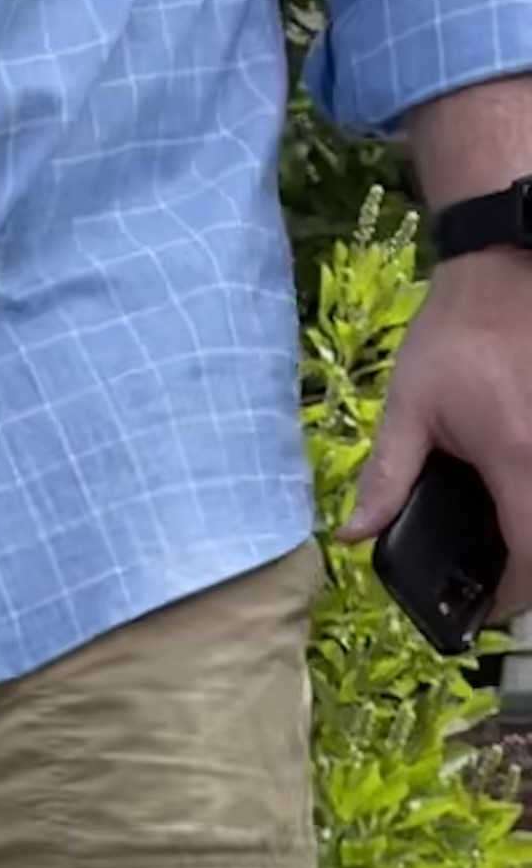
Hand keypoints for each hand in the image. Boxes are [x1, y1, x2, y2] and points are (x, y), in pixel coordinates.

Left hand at [345, 247, 531, 617]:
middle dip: (528, 571)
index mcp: (517, 456)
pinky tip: (516, 497)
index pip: (529, 553)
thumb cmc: (457, 330)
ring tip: (509, 545)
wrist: (506, 260)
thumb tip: (353, 536)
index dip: (509, 595)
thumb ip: (386, 477)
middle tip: (497, 582)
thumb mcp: (409, 407)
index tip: (480, 607)